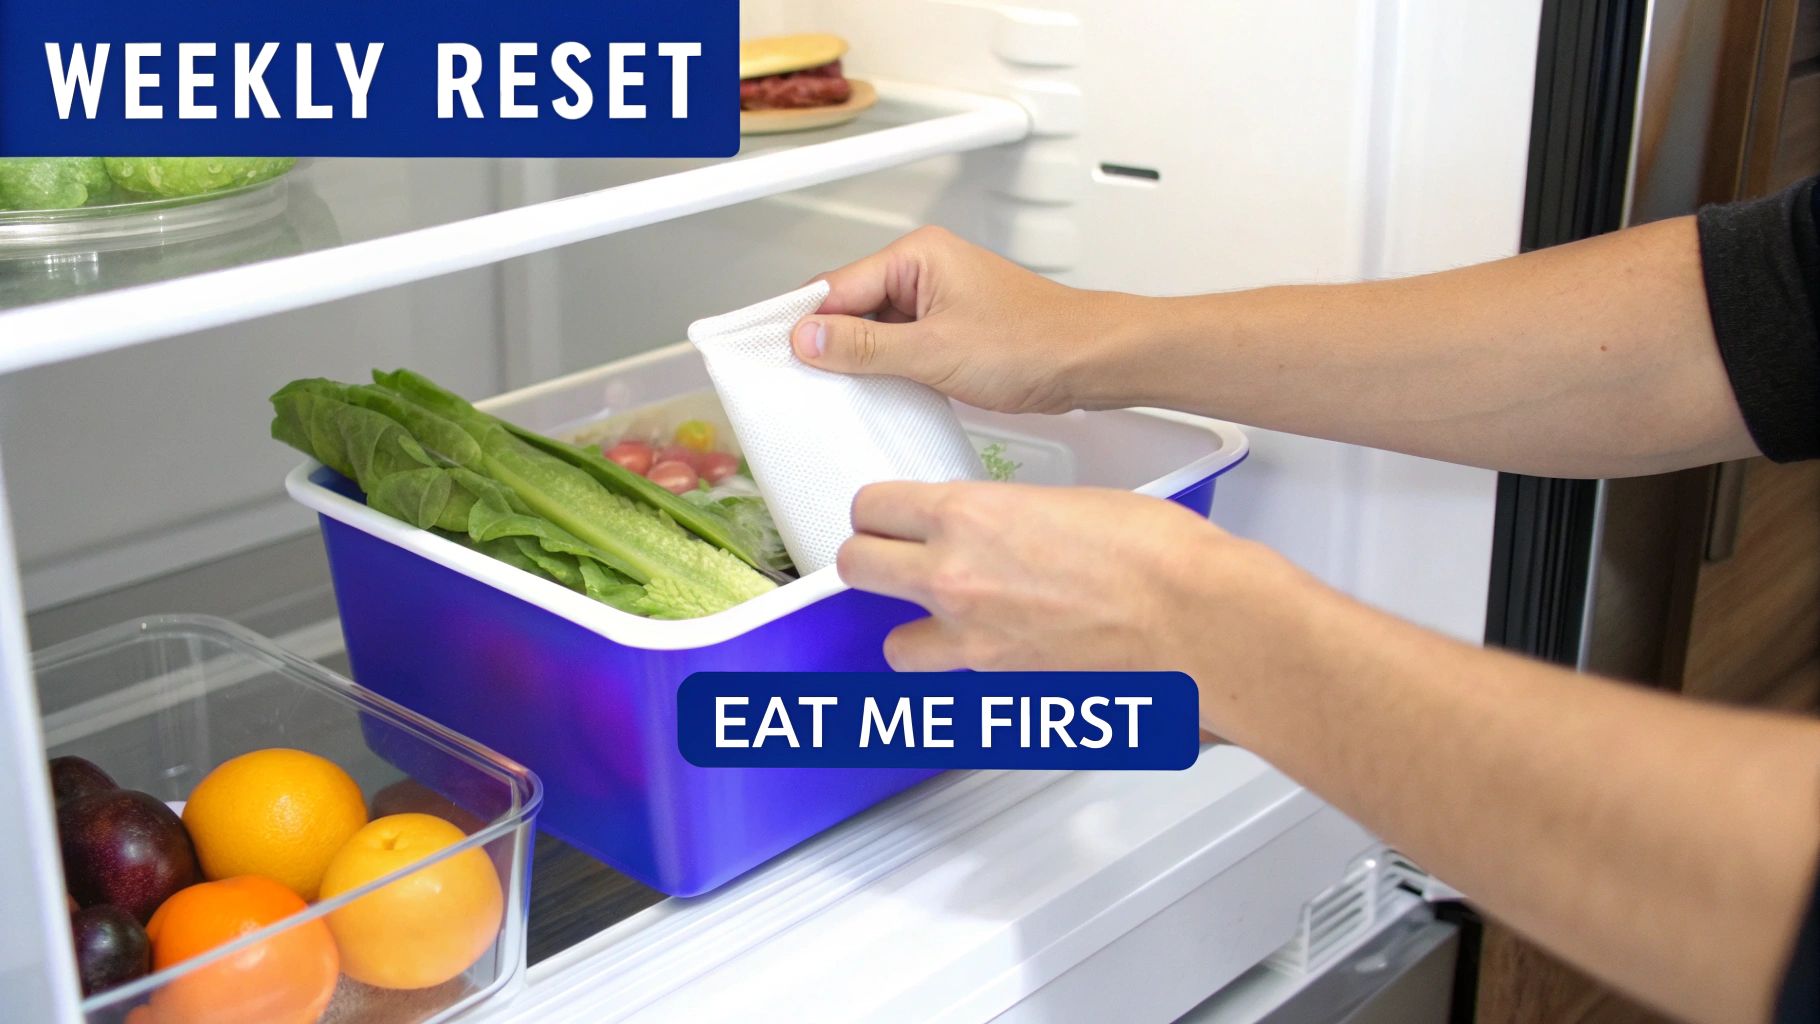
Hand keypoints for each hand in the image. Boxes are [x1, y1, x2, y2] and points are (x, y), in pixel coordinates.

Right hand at [791, 227, 1120, 413]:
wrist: (1091, 361)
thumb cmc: (1035, 343)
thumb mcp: (934, 351)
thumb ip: (864, 347)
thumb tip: (808, 338)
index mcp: (917, 256)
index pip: (836, 286)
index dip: (806, 325)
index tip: (781, 357)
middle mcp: (925, 270)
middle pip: (851, 307)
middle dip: (831, 345)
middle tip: (810, 383)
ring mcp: (939, 300)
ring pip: (875, 330)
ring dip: (861, 361)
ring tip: (848, 393)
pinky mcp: (951, 329)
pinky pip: (901, 346)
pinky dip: (888, 370)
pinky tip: (885, 394)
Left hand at [836, 482, 1317, 714]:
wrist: (1195, 618)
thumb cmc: (1156, 554)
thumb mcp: (1066, 501)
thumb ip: (1008, 515)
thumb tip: (994, 526)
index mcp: (969, 515)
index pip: (874, 506)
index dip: (880, 511)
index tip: (889, 514)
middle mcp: (954, 577)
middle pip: (856, 566)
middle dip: (873, 560)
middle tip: (895, 558)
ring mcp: (973, 640)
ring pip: (892, 643)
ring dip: (911, 628)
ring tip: (940, 617)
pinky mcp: (1002, 686)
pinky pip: (954, 682)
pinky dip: (966, 671)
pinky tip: (995, 652)